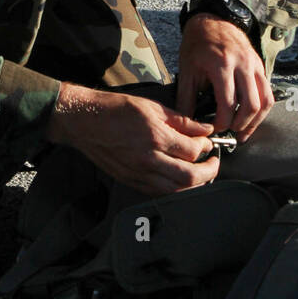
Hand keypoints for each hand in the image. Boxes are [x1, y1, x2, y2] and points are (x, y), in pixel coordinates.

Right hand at [46, 82, 217, 195]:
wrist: (84, 121)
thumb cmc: (115, 110)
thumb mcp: (152, 107)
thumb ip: (181, 121)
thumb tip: (203, 129)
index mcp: (155, 136)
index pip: (193, 150)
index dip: (206, 146)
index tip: (208, 141)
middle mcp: (148, 159)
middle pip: (190, 177)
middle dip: (209, 171)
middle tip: (213, 163)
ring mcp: (138, 174)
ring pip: (176, 190)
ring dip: (194, 184)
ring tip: (200, 172)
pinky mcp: (130, 181)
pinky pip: (159, 192)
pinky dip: (174, 188)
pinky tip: (179, 178)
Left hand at [176, 12, 273, 142]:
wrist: (213, 20)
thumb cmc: (197, 44)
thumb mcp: (187, 70)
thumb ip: (186, 98)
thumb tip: (186, 123)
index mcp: (221, 65)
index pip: (228, 103)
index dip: (222, 122)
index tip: (214, 129)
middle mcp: (242, 65)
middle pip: (251, 105)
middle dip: (241, 125)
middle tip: (230, 133)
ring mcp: (254, 65)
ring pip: (265, 100)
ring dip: (256, 120)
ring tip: (243, 132)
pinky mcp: (260, 66)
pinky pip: (267, 92)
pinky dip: (261, 108)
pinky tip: (250, 118)